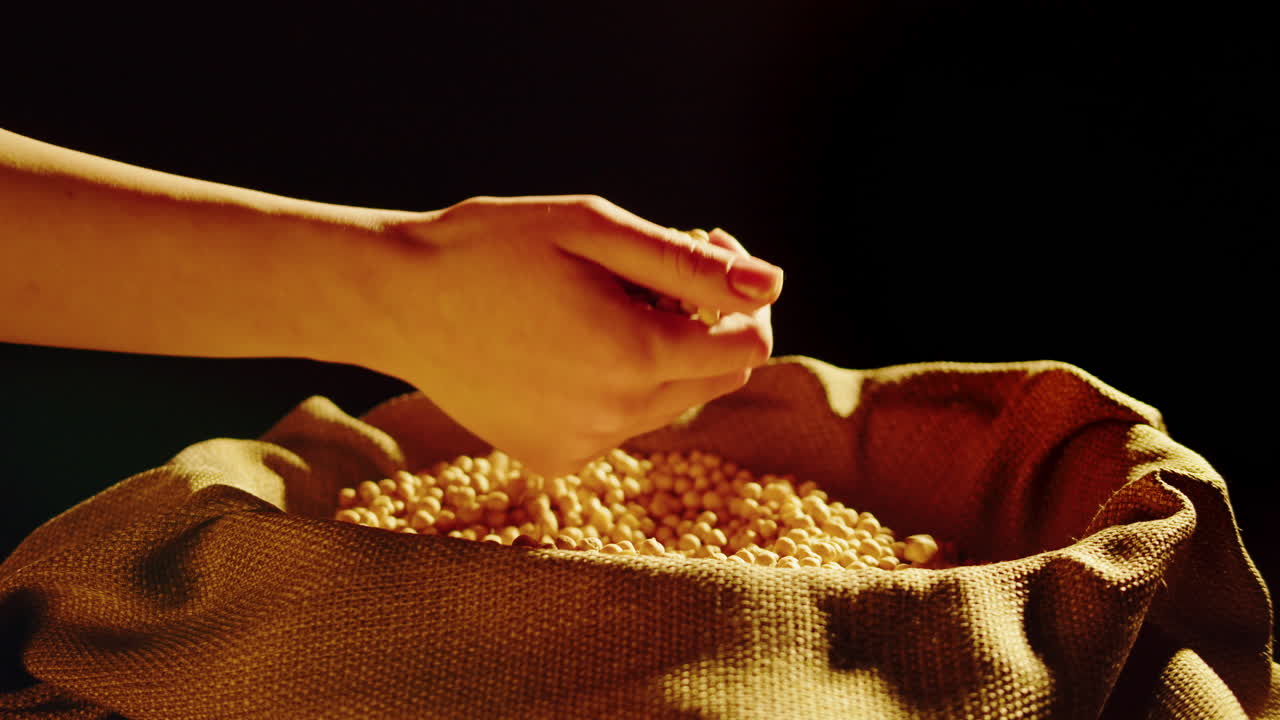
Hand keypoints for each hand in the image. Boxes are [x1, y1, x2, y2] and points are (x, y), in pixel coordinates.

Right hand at [361, 195, 781, 476]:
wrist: (396, 300)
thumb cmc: (493, 247)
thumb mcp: (593, 230)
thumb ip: (690, 263)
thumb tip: (771, 286)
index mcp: (632, 359)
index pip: (749, 343)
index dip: (742, 295)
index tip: (706, 250)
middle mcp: (614, 417)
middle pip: (717, 375)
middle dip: (707, 321)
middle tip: (654, 267)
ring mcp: (582, 445)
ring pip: (672, 400)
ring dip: (662, 352)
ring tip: (602, 301)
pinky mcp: (553, 457)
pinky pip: (622, 421)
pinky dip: (619, 383)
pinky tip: (570, 342)